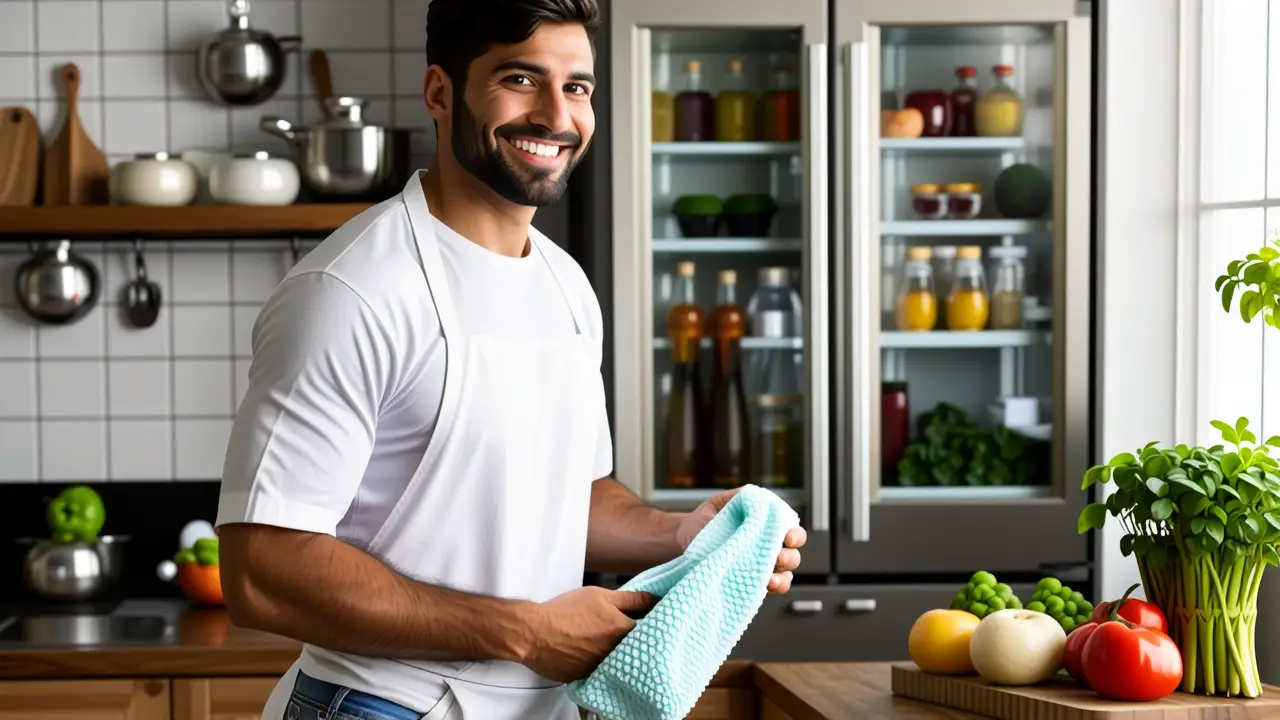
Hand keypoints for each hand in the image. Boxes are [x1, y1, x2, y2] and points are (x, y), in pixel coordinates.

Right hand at [519, 586, 657, 682]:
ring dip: (615, 652)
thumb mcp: (601, 595)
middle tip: (621, 630)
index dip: (649, 624)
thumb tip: (655, 599)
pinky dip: (597, 662)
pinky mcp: (586, 677)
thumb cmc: (566, 611)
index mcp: (622, 630)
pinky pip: (599, 671)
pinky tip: (587, 652)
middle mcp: (615, 652)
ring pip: (616, 660)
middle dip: (633, 639)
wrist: (535, 632)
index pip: (650, 629)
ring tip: (600, 640)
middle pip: (634, 647)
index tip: (646, 620)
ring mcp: (601, 667)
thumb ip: (632, 599)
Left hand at [675, 488, 806, 594]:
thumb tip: (757, 498)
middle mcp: (768, 547)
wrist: (683, 539)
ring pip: (786, 574)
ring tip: (771, 576)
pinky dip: (774, 587)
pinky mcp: (750, 581)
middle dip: (789, 556)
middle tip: (777, 555)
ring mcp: (760, 566)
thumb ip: (741, 497)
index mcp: (767, 527)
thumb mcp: (722, 502)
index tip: (786, 536)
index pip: (792, 530)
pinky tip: (766, 584)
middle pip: (793, 555)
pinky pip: (770, 587)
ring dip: (783, 575)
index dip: (795, 533)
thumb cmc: (705, 519)